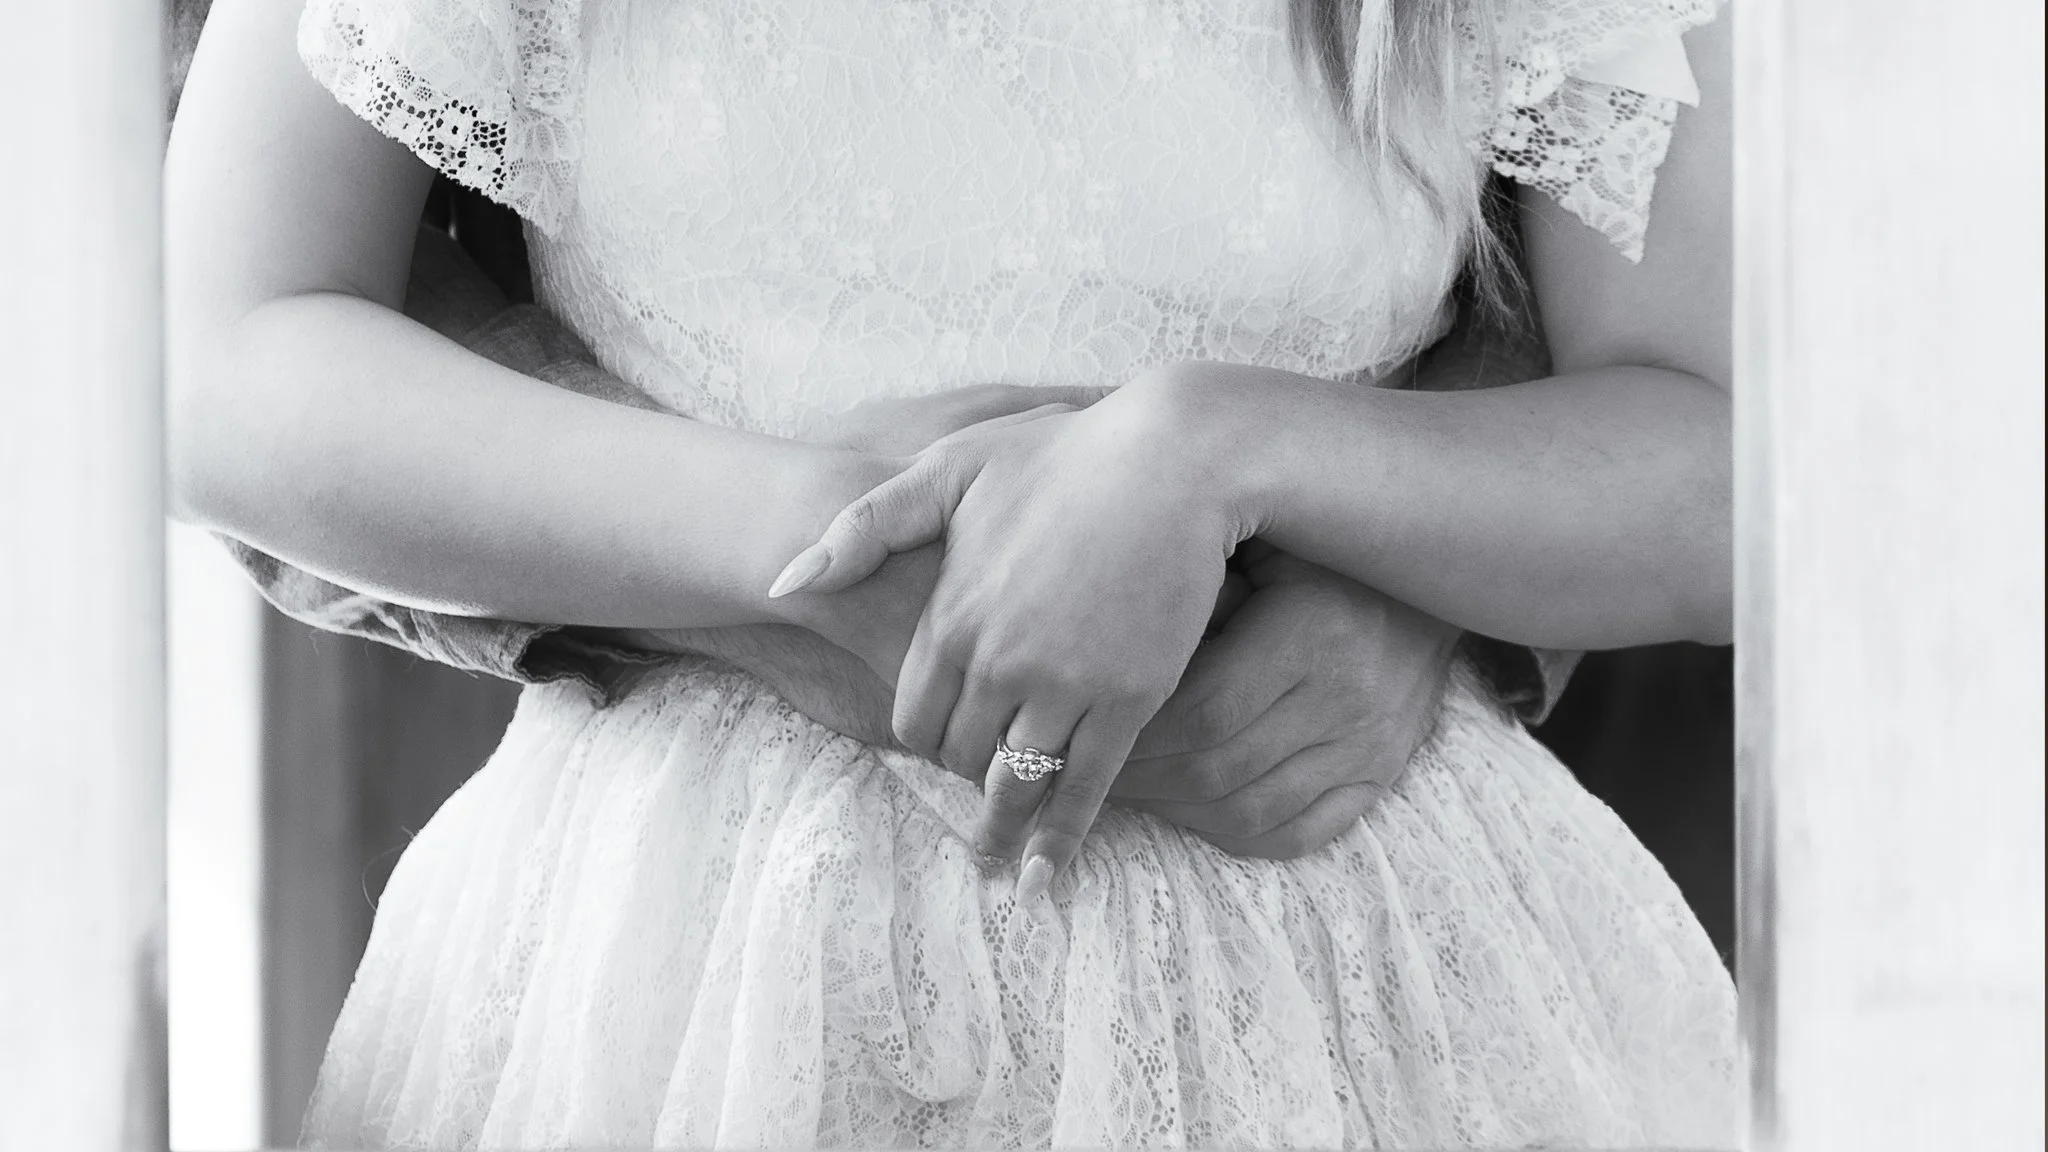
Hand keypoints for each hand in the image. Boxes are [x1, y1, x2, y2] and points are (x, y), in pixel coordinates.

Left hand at [770, 378, 1249, 896]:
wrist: (1174, 457)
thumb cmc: (1061, 455)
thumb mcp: (948, 468)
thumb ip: (864, 528)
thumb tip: (782, 583)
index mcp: (949, 617)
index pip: (912, 719)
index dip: (925, 739)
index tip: (946, 743)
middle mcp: (997, 663)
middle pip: (961, 757)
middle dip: (969, 775)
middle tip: (984, 790)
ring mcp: (1064, 686)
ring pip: (1017, 784)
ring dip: (1006, 826)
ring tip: (1000, 861)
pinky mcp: (1128, 700)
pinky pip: (1086, 789)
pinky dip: (1063, 839)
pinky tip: (1049, 877)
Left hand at [1110, 546, 1459, 858]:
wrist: (1427, 581)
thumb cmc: (1319, 556)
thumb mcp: (1264, 552)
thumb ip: (1198, 597)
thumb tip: (1107, 656)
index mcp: (1310, 634)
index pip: (1203, 714)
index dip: (1137, 737)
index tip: (1092, 733)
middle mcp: (1345, 697)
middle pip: (1217, 769)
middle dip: (1141, 781)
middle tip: (1091, 770)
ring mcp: (1367, 747)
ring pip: (1250, 811)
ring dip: (1175, 812)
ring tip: (1130, 792)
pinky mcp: (1379, 776)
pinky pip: (1297, 834)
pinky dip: (1234, 834)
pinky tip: (1190, 811)